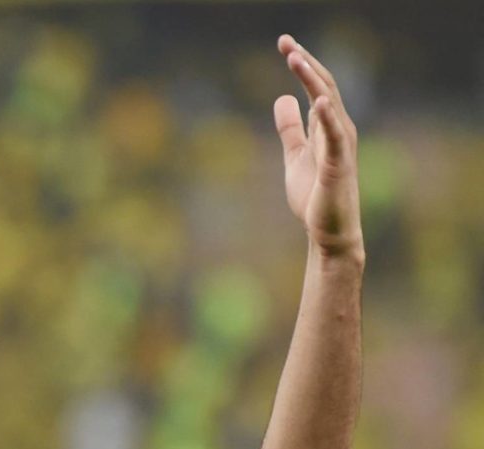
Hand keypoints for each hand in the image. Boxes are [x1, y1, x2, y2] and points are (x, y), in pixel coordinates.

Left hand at [274, 35, 363, 259]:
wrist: (328, 233)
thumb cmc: (315, 195)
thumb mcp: (294, 155)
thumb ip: (289, 128)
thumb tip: (282, 98)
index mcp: (326, 126)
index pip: (315, 86)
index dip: (301, 64)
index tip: (285, 43)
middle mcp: (338, 130)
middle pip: (323, 87)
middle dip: (305, 63)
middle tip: (285, 41)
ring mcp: (340, 146)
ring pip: (329, 105)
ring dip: (312, 80)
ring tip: (296, 59)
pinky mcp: (338, 166)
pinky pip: (335, 136)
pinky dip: (327, 117)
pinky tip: (317, 100)